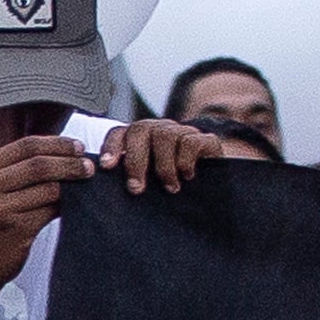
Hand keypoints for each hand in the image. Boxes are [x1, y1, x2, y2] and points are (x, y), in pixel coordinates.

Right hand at [0, 131, 86, 288]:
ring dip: (72, 186)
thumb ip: (16, 169)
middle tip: (90, 167)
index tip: (80, 148)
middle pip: (39, 164)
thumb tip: (65, 152)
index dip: (58, 144)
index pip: (27, 145)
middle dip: (70, 163)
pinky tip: (72, 207)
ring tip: (84, 187)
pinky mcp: (15, 229)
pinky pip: (50, 210)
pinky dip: (66, 207)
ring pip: (48, 188)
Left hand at [97, 116, 224, 194]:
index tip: (106, 167)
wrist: (214, 188)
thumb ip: (130, 179)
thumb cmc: (171, 187)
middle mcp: (159, 130)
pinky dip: (185, 161)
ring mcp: (183, 132)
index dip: (111, 147)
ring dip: (163, 166)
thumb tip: (105, 189)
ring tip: (169, 188)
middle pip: (140, 130)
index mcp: (140, 138)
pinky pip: (190, 142)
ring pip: (165, 136)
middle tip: (136, 188)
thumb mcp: (147, 183)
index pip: (120, 133)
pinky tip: (187, 177)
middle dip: (136, 161)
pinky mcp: (206, 139)